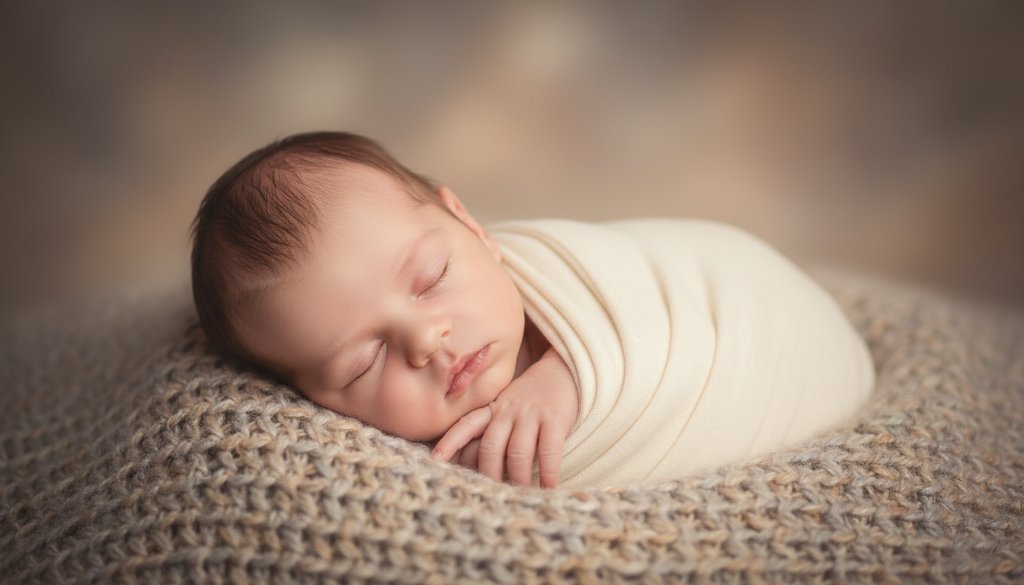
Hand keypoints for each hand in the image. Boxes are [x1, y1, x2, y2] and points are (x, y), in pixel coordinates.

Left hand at [431, 348, 577, 487]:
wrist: (564, 369)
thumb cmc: (532, 397)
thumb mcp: (506, 406)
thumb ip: (492, 429)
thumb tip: (471, 463)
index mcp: (493, 409)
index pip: (466, 425)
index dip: (449, 442)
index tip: (435, 460)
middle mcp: (508, 411)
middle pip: (490, 446)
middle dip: (488, 474)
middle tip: (489, 496)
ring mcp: (531, 414)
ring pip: (517, 452)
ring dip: (517, 478)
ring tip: (520, 497)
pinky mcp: (555, 419)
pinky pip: (549, 451)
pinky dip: (548, 473)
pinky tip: (548, 487)